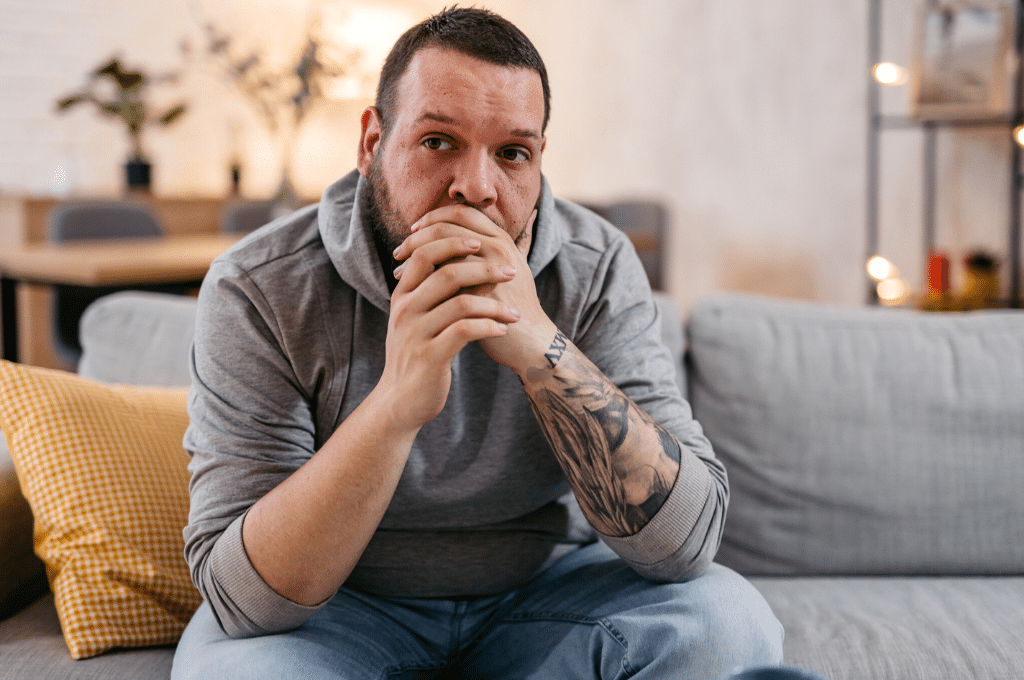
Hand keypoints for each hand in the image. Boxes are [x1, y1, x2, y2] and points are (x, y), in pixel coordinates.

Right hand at [381, 217, 520, 429]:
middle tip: (511, 273)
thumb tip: (461, 258)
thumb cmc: (417, 354)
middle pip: (447, 273)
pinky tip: (503, 330)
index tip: (481, 243)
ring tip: (514, 312)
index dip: (453, 241)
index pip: (424, 253)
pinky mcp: (430, 356)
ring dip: (495, 304)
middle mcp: (406, 310)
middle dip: (485, 269)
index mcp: (402, 295)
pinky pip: (465, 331)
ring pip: (461, 303)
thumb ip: (430, 291)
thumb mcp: (415, 319)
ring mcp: (416, 333)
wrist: (400, 401)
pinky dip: (489, 326)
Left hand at [394, 205, 556, 374]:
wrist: (529, 340)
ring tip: (400, 269)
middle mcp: (499, 248)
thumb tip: (444, 241)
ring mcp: (492, 270)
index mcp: (501, 239)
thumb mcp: (498, 272)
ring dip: (416, 256)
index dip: (433, 217)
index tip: (413, 230)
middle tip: (399, 251)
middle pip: (448, 226)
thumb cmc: (508, 307)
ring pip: (444, 249)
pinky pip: (444, 278)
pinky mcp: (483, 292)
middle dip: (418, 236)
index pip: (461, 213)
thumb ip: (479, 254)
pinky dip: (422, 279)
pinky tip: (409, 288)